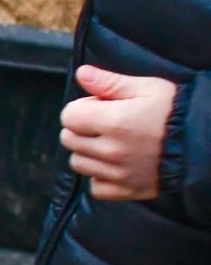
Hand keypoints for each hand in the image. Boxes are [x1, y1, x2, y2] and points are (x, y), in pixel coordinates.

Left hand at [60, 65, 178, 199]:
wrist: (207, 143)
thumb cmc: (178, 112)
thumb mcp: (148, 88)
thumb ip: (110, 82)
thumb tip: (82, 74)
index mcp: (114, 122)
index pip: (68, 116)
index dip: (81, 107)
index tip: (98, 106)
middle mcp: (112, 150)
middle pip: (69, 139)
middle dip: (81, 128)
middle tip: (104, 122)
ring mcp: (119, 173)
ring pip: (78, 163)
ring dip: (87, 152)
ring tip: (110, 142)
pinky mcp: (127, 190)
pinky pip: (96, 187)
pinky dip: (100, 176)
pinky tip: (115, 164)